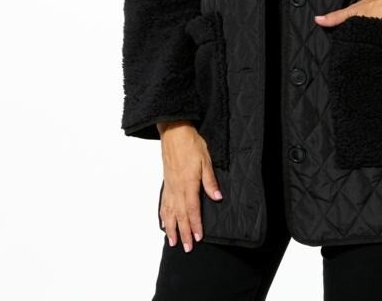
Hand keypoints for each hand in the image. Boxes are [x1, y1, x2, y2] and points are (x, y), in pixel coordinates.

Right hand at [157, 122, 223, 250]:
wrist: (174, 133)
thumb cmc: (191, 144)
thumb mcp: (206, 160)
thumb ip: (210, 181)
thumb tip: (217, 197)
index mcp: (188, 183)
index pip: (193, 209)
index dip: (195, 224)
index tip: (198, 238)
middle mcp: (177, 188)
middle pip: (180, 215)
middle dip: (184, 232)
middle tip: (186, 248)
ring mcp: (170, 186)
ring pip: (169, 212)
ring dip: (171, 228)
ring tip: (172, 242)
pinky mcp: (166, 183)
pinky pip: (163, 203)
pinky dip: (163, 215)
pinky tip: (164, 223)